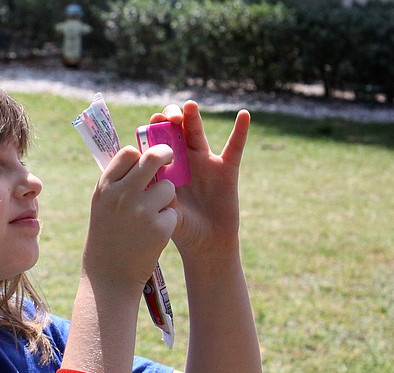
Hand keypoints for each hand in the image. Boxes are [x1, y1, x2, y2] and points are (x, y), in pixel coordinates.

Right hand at [82, 145, 177, 290]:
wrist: (109, 278)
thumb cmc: (106, 240)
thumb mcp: (102, 208)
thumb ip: (118, 184)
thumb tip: (138, 158)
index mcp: (106, 188)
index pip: (128, 153)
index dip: (139, 155)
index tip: (146, 158)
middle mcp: (122, 195)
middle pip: (152, 159)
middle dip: (165, 154)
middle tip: (171, 156)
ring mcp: (142, 211)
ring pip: (168, 187)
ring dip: (165, 198)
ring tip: (151, 217)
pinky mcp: (159, 228)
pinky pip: (172, 212)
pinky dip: (167, 221)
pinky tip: (153, 235)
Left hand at [149, 102, 250, 261]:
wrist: (207, 245)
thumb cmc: (183, 232)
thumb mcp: (169, 214)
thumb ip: (163, 198)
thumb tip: (157, 183)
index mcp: (164, 169)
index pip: (154, 142)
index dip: (151, 131)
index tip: (149, 129)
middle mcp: (182, 161)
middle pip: (174, 130)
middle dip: (170, 119)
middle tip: (170, 120)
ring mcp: (204, 162)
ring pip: (197, 133)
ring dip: (193, 117)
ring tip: (189, 106)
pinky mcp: (226, 169)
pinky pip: (234, 147)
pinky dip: (240, 131)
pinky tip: (243, 115)